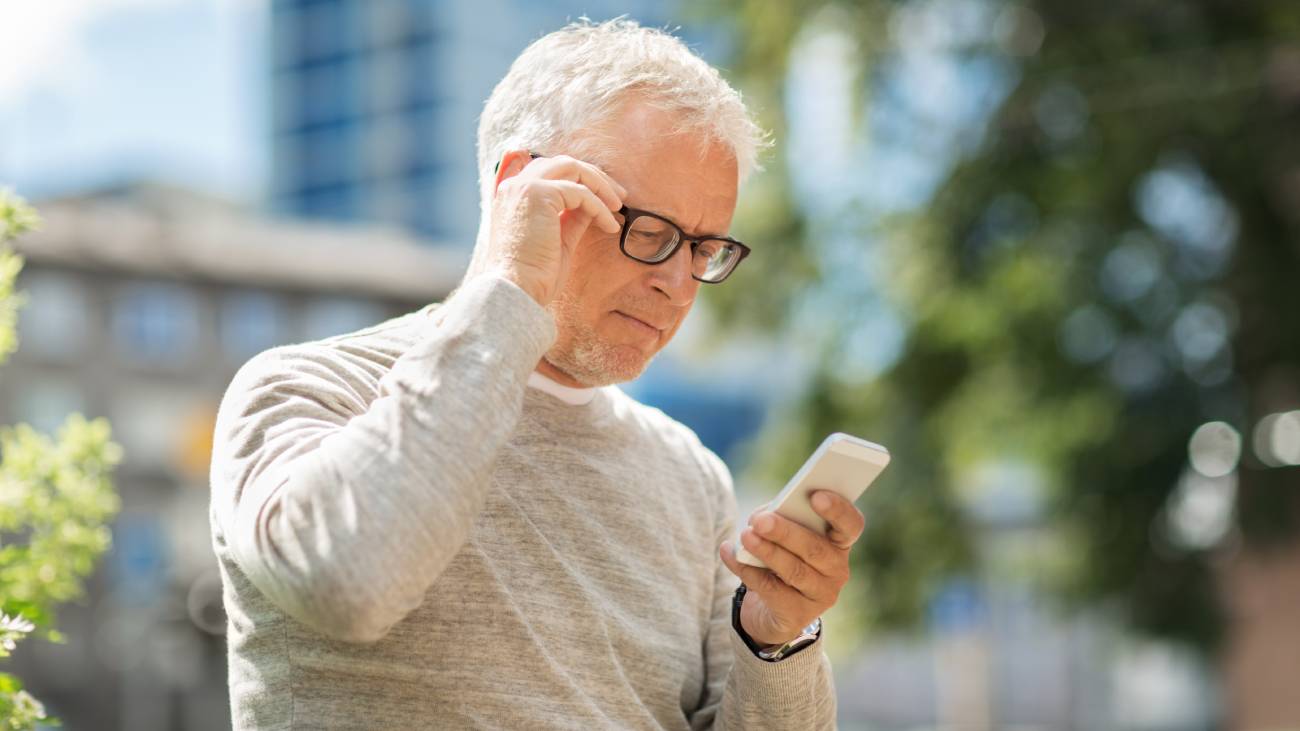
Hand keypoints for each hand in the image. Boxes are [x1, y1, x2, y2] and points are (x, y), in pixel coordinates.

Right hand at [464, 150, 625, 306]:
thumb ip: (571, 218)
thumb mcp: (557, 240)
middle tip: (618, 196)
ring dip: (600, 185)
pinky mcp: (537, 193)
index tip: (602, 194)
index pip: (548, 170)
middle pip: (563, 164)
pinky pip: (580, 192)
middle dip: (594, 176)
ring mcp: (524, 186)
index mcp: (513, 196)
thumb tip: (593, 206)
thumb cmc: (534, 275)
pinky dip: (600, 207)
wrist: (516, 290)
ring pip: (572, 168)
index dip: (578, 177)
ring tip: (618, 206)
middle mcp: (514, 185)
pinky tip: (610, 226)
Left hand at [719, 490, 864, 645]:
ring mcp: (820, 595)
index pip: (850, 525)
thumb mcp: (786, 537)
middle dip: (786, 532)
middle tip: (761, 520)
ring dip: (767, 551)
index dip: (838, 510)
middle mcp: (837, 570)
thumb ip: (782, 521)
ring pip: (794, 571)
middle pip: (815, 548)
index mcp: (839, 543)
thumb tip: (762, 517)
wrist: (772, 610)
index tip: (816, 496)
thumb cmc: (783, 558)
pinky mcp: (797, 615)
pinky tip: (729, 553)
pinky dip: (746, 569)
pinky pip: (770, 589)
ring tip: (745, 536)